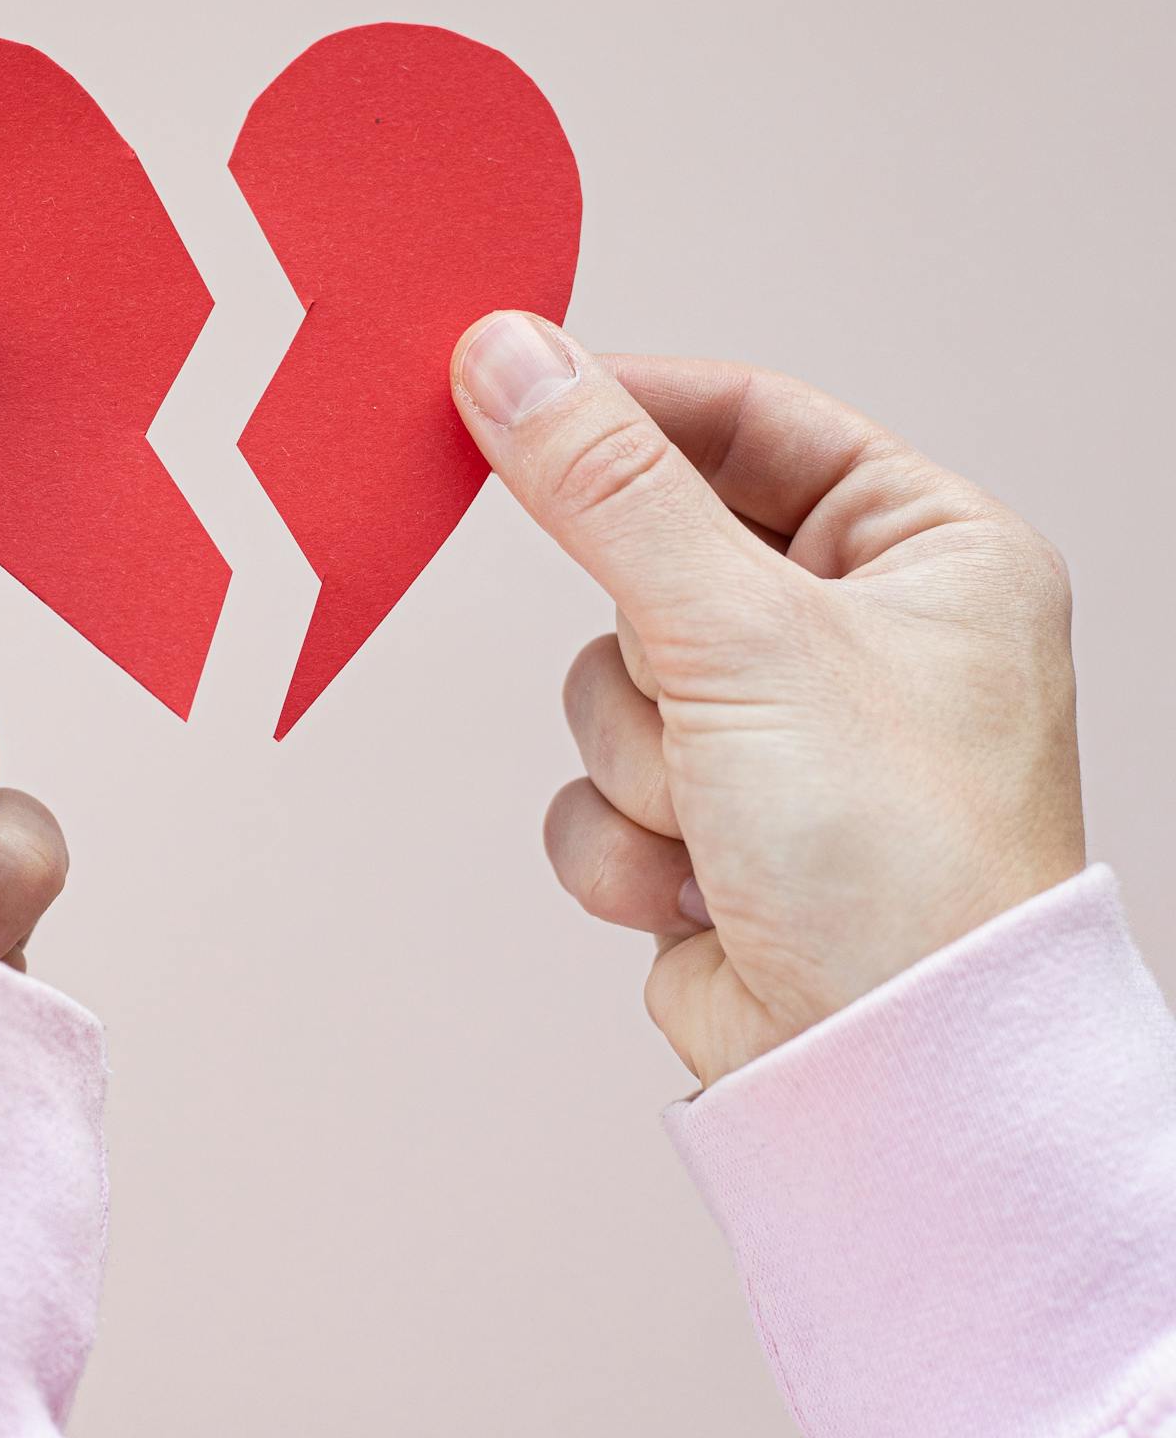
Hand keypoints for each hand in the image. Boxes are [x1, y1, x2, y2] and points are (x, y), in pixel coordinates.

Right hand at [451, 316, 1085, 1087]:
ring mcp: (787, 744)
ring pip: (611, 686)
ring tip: (726, 823)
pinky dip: (629, 846)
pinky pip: (601, 793)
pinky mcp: (718, 838)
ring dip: (640, 764)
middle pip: (657, 559)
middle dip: (652, 650)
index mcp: (931, 554)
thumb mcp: (743, 634)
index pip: (755, 423)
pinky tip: (706, 893)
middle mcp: (867, 639)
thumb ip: (609, 490)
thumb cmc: (900, 859)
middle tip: (686, 681)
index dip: (630, 409)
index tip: (506, 389)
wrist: (890, 1077)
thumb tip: (509, 359)